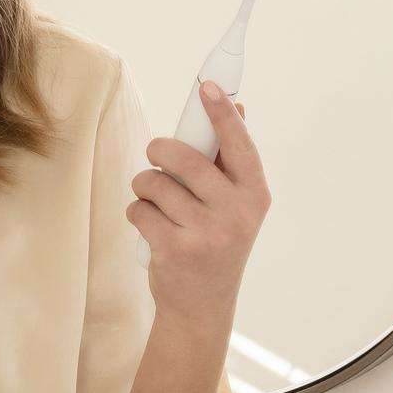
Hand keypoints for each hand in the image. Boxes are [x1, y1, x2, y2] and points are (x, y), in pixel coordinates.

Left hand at [131, 84, 268, 339]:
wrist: (202, 305)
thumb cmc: (216, 242)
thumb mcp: (235, 205)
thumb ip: (231, 161)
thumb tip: (235, 107)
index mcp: (255, 195)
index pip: (239, 145)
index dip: (221, 114)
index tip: (206, 86)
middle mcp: (236, 213)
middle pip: (184, 157)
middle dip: (160, 150)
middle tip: (156, 156)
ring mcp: (207, 233)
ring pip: (154, 182)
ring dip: (144, 186)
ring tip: (153, 200)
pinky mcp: (175, 249)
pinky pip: (139, 209)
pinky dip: (136, 212)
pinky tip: (150, 226)